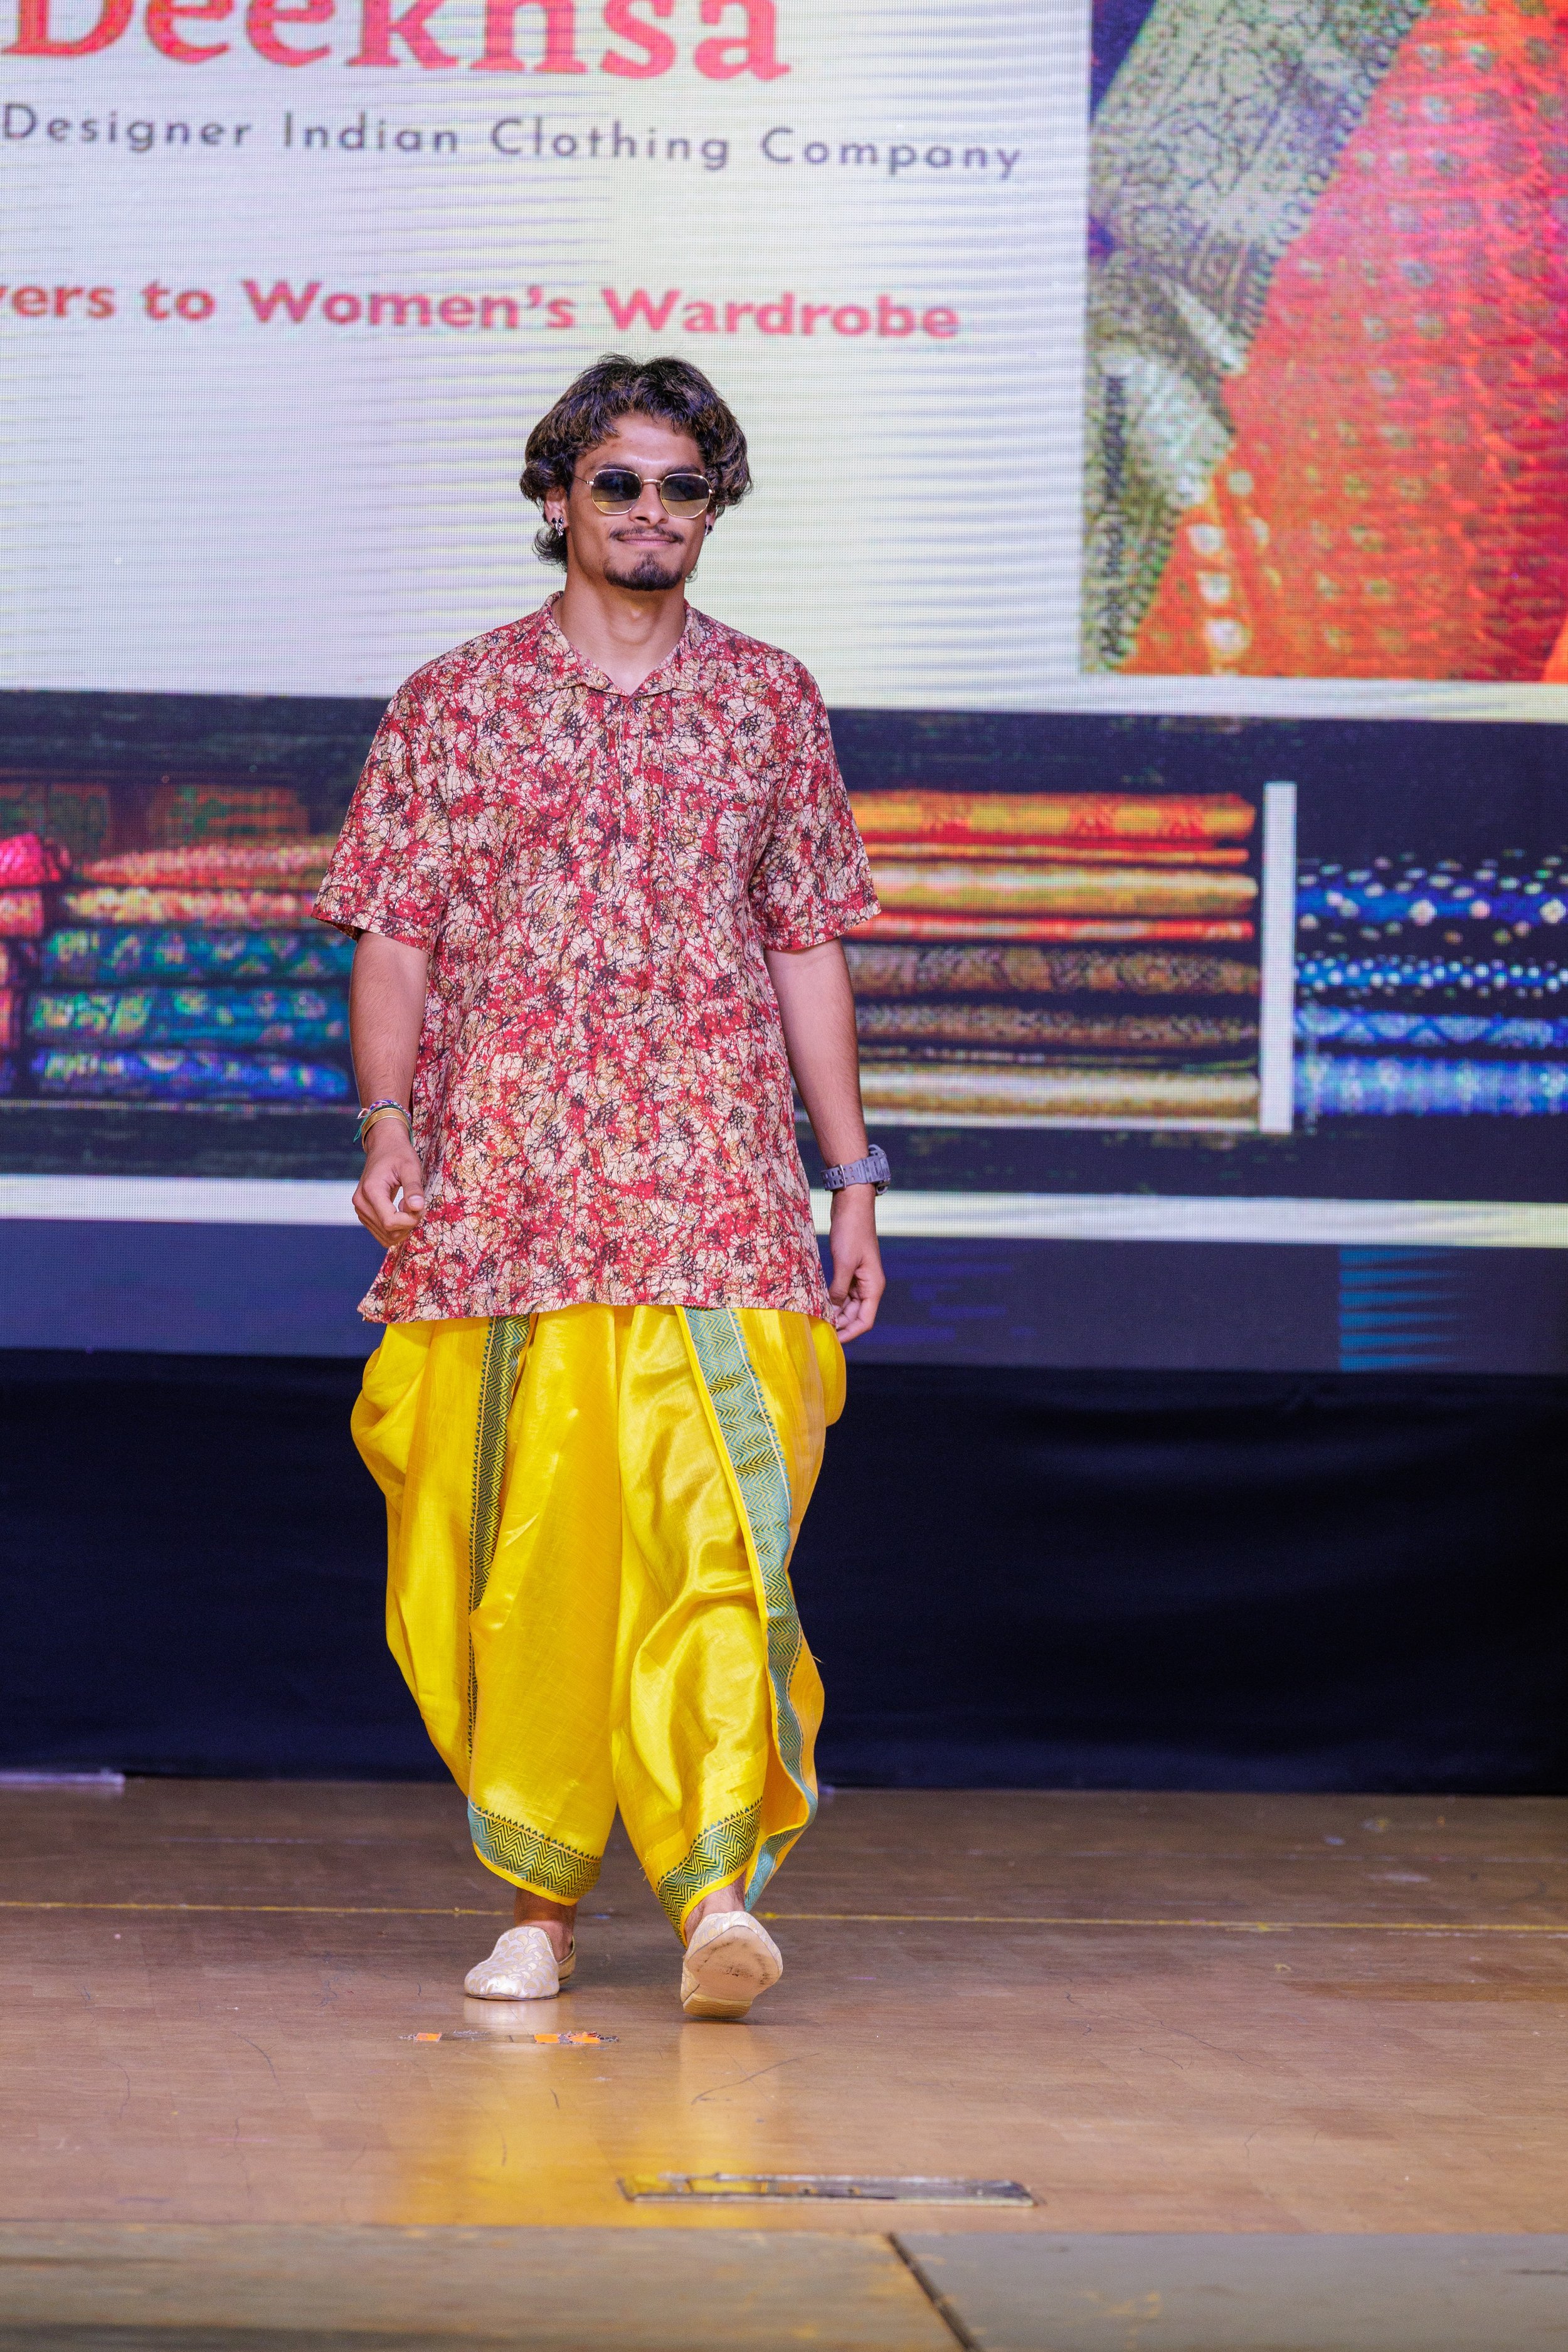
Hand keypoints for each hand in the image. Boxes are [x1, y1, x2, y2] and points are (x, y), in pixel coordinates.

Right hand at [352, 1122, 426, 1246]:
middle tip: (417, 1205)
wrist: (384, 1147)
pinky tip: (401, 1211)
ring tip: (409, 1206)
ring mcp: (360, 1210)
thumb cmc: (399, 1154)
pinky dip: (396, 1228)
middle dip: (408, 1224)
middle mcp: (360, 1202)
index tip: (421, 1206)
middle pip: (388, 1231)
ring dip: (403, 1227)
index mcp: (370, 1190)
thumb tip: (418, 1208)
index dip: (410, 1220)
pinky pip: (382, 1233)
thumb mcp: (410, 1167)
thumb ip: (414, 1187)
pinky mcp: (364, 1214)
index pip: (390, 1222)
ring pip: (385, 1236)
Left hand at [827, 1187, 883, 1341]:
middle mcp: (868, 1285)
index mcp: (873, 1286)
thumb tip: (832, 1311)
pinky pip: (841, 1293)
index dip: (850, 1334)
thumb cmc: (852, 1231)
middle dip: (839, 1326)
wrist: (852, 1204)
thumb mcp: (844, 1262)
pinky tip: (817, 1305)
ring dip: (834, 1314)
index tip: (833, 1342)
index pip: (865, 1321)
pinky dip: (831, 1301)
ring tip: (815, 1322)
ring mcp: (859, 1278)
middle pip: (855, 1316)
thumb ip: (839, 1289)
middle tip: (818, 1334)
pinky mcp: (849, 1271)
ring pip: (847, 1306)